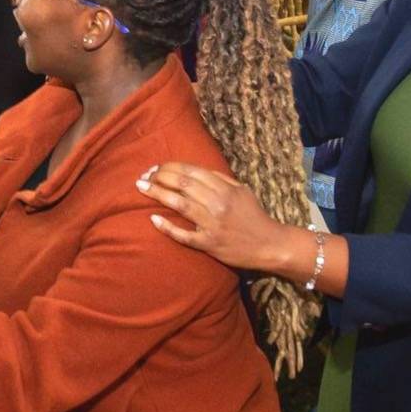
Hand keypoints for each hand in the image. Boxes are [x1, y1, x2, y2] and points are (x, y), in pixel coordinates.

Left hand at [139, 162, 289, 269]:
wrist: (269, 244)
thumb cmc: (255, 216)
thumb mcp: (242, 191)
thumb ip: (221, 179)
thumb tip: (196, 171)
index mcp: (225, 188)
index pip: (192, 172)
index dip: (171, 167)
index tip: (156, 167)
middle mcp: (217, 203)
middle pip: (182, 184)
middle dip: (160, 176)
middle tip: (144, 176)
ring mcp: (212, 224)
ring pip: (180, 204)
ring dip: (158, 194)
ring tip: (141, 187)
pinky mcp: (209, 244)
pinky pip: (184, 235)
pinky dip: (168, 227)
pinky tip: (153, 219)